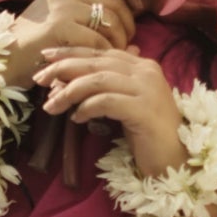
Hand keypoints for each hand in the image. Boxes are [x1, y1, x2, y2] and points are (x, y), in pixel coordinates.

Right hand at [5, 0, 144, 87]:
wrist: (6, 57)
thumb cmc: (38, 42)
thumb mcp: (61, 15)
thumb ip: (91, 9)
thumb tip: (137, 13)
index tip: (138, 6)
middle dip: (129, 21)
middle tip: (129, 39)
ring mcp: (63, 7)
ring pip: (111, 19)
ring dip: (121, 39)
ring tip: (116, 51)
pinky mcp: (61, 28)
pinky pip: (99, 39)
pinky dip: (107, 52)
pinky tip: (102, 61)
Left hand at [33, 49, 185, 179]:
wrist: (177, 163)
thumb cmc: (149, 138)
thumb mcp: (125, 106)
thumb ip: (106, 88)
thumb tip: (68, 80)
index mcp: (143, 66)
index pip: (101, 53)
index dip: (72, 53)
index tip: (46, 57)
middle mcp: (147, 72)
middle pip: (96, 62)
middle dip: (63, 68)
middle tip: (39, 78)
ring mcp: (147, 90)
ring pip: (98, 80)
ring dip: (69, 91)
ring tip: (51, 105)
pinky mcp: (144, 111)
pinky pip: (107, 102)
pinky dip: (87, 107)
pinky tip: (76, 118)